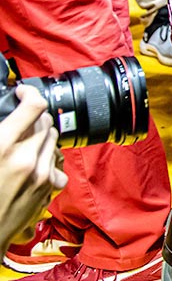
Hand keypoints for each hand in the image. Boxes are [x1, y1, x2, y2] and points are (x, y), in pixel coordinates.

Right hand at [0, 86, 66, 245]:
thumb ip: (0, 133)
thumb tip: (7, 120)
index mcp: (2, 146)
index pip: (33, 107)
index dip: (28, 93)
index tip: (22, 92)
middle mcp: (26, 158)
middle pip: (45, 121)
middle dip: (34, 116)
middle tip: (20, 119)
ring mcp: (41, 174)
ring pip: (53, 139)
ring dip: (41, 136)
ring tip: (24, 141)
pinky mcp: (48, 188)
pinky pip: (56, 162)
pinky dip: (47, 158)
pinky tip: (34, 162)